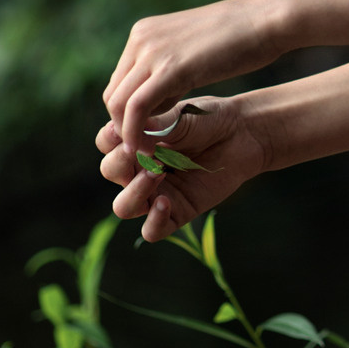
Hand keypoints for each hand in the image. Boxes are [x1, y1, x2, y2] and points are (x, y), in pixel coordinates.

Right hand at [95, 97, 272, 241]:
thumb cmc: (209, 120)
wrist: (242, 134)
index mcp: (136, 142)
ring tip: (157, 175)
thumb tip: (129, 138)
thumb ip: (152, 127)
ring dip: (133, 192)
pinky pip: (152, 230)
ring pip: (123, 207)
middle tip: (142, 151)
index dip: (110, 139)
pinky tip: (165, 203)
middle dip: (121, 163)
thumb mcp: (178, 117)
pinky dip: (154, 220)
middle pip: (110, 172)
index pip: (106, 145)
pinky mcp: (177, 212)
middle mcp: (140, 169)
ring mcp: (157, 193)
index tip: (123, 129)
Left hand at [101, 0, 285, 151]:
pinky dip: (135, 133)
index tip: (146, 135)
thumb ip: (171, 71)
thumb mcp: (193, 53)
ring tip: (147, 154)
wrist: (266, 19)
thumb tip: (161, 97)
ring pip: (119, 103)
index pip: (120, 82)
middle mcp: (141, 39)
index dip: (128, 114)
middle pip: (114, 93)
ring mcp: (152, 51)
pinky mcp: (169, 67)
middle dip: (124, 126)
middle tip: (143, 149)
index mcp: (145, 33)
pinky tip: (147, 149)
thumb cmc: (240, 38)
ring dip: (127, 134)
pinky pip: (137, 107)